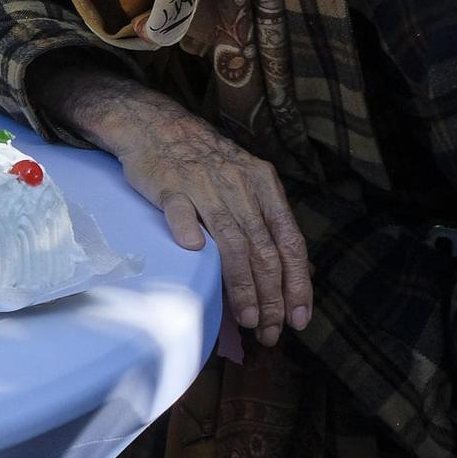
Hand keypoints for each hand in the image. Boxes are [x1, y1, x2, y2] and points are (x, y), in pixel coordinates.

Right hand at [110, 104, 310, 347]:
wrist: (154, 125)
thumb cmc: (202, 161)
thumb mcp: (247, 183)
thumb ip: (271, 224)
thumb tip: (302, 271)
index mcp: (263, 184)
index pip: (290, 241)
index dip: (297, 283)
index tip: (299, 319)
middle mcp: (239, 185)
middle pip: (264, 249)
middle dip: (272, 297)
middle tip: (271, 331)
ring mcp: (203, 185)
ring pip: (232, 241)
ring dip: (242, 285)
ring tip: (249, 319)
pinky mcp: (169, 186)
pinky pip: (182, 214)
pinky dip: (188, 233)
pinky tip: (194, 254)